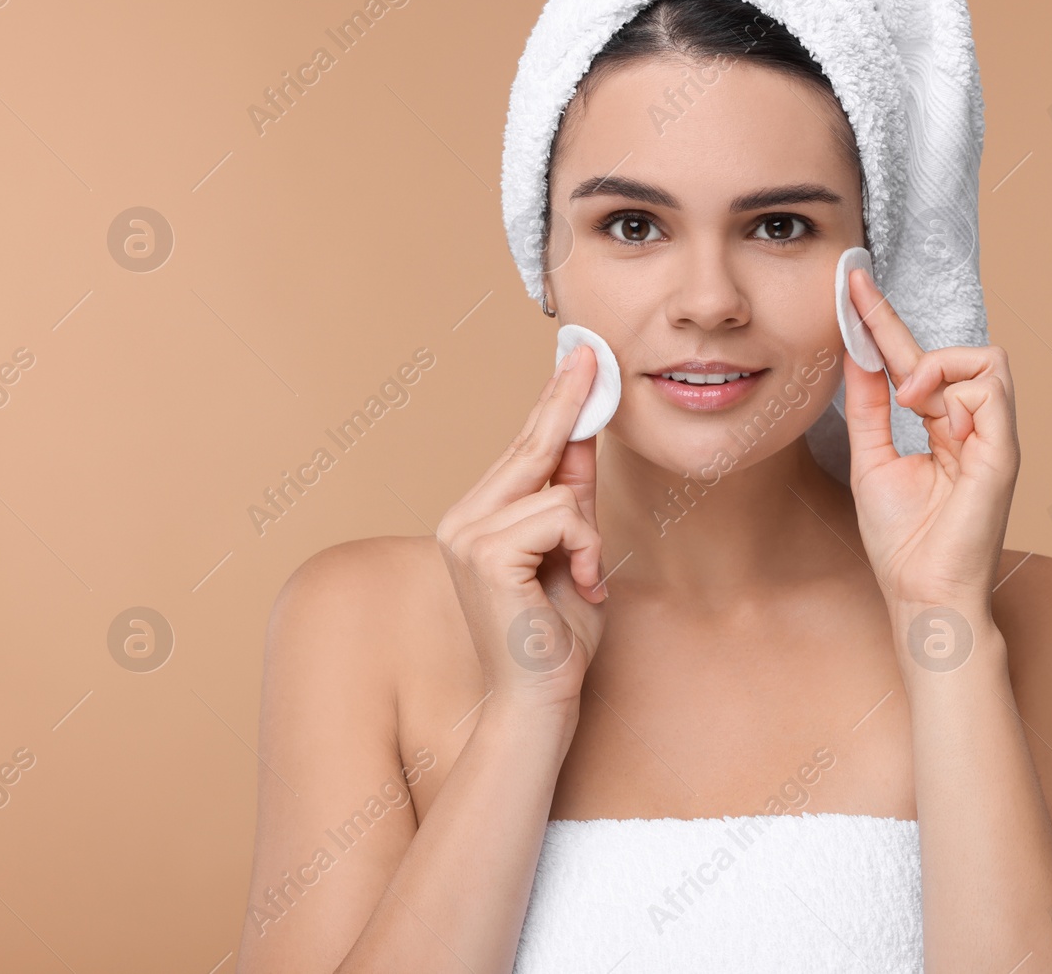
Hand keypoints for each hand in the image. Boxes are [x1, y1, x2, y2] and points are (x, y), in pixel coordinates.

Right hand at [436, 345, 607, 713]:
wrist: (541, 701)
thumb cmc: (557, 640)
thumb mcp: (576, 552)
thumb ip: (573, 497)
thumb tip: (583, 435)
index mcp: (478, 519)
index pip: (523, 449)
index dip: (553, 402)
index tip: (576, 356)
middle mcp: (462, 519)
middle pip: (530, 446)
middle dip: (568, 403)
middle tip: (589, 350)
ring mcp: (467, 533)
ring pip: (557, 489)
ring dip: (588, 536)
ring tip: (584, 578)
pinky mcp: (485, 551)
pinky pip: (560, 516)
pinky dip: (585, 550)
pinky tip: (578, 586)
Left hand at [842, 267, 1020, 620]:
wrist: (922, 593)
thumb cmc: (902, 541)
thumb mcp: (871, 458)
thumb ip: (867, 405)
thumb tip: (854, 353)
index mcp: (943, 428)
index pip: (915, 360)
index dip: (883, 320)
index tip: (850, 283)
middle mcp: (974, 427)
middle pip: (955, 349)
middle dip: (901, 329)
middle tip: (870, 340)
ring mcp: (994, 438)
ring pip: (985, 360)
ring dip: (937, 367)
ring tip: (908, 401)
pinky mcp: (1005, 451)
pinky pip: (992, 389)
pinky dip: (956, 391)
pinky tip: (929, 416)